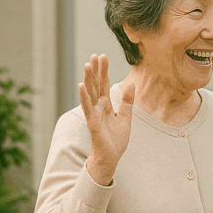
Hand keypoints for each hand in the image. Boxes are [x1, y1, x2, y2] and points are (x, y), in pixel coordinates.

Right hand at [78, 54, 133, 184]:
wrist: (111, 157)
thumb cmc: (116, 139)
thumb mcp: (126, 117)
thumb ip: (128, 101)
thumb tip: (131, 83)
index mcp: (106, 105)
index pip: (104, 84)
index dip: (104, 71)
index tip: (103, 56)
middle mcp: (98, 107)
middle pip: (96, 85)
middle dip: (96, 70)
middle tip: (95, 55)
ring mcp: (94, 114)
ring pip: (90, 93)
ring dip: (88, 79)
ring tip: (87, 64)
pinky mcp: (92, 122)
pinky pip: (87, 108)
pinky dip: (84, 96)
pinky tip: (81, 85)